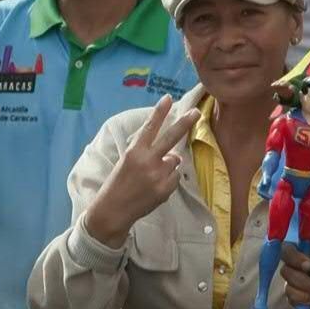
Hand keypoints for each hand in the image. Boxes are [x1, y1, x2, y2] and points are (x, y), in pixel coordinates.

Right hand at [81, 97, 197, 246]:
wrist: (113, 210)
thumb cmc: (118, 183)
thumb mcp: (127, 162)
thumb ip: (147, 154)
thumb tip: (173, 154)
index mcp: (134, 152)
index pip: (150, 127)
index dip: (159, 112)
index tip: (168, 98)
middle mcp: (147, 161)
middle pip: (171, 138)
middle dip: (184, 123)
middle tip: (196, 112)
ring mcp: (158, 176)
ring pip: (174, 161)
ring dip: (168, 166)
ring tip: (151, 176)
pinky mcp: (165, 189)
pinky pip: (175, 177)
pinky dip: (169, 180)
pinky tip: (155, 186)